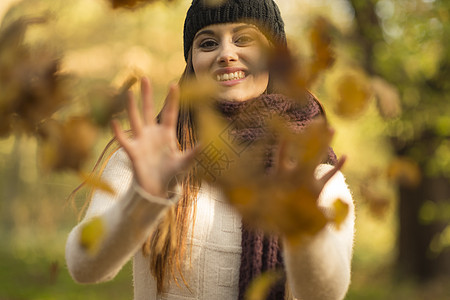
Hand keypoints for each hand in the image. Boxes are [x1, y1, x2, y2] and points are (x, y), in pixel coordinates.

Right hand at [112, 77, 196, 197]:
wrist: (158, 190)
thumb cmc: (172, 175)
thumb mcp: (185, 163)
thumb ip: (194, 153)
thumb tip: (207, 144)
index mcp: (167, 133)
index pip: (169, 112)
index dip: (171, 99)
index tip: (174, 84)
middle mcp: (152, 133)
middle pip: (148, 110)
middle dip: (146, 95)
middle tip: (144, 78)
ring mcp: (141, 141)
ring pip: (135, 120)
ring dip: (131, 107)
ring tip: (127, 92)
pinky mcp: (133, 151)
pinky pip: (124, 140)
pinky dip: (118, 132)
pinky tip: (114, 121)